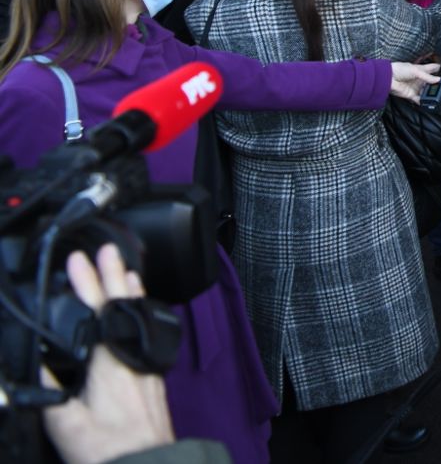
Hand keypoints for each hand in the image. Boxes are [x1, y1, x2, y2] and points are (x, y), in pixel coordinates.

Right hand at [41, 245, 175, 463]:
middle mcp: (133, 358)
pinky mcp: (152, 379)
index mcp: (111, 363)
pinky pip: (145, 335)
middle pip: (124, 308)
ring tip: (127, 271)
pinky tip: (136, 315)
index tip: (77, 260)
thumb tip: (34, 366)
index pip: (99, 312)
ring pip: (138, 320)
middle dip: (113, 275)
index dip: (87, 283)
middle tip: (106, 250)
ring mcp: (147, 367)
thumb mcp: (65, 424)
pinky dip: (138, 316)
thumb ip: (49, 392)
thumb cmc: (107, 450)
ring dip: (130, 293)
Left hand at [388, 62, 439, 102]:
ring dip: (435, 94)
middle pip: (433, 82)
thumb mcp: (415, 70)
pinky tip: (431, 102)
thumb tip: (438, 80)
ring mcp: (416, 87)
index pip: (434, 68)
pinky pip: (420, 100)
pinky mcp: (412, 95)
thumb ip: (427, 76)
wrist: (387, 78)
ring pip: (428, 92)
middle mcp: (420, 79)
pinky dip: (425, 102)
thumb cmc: (399, 69)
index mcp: (421, 70)